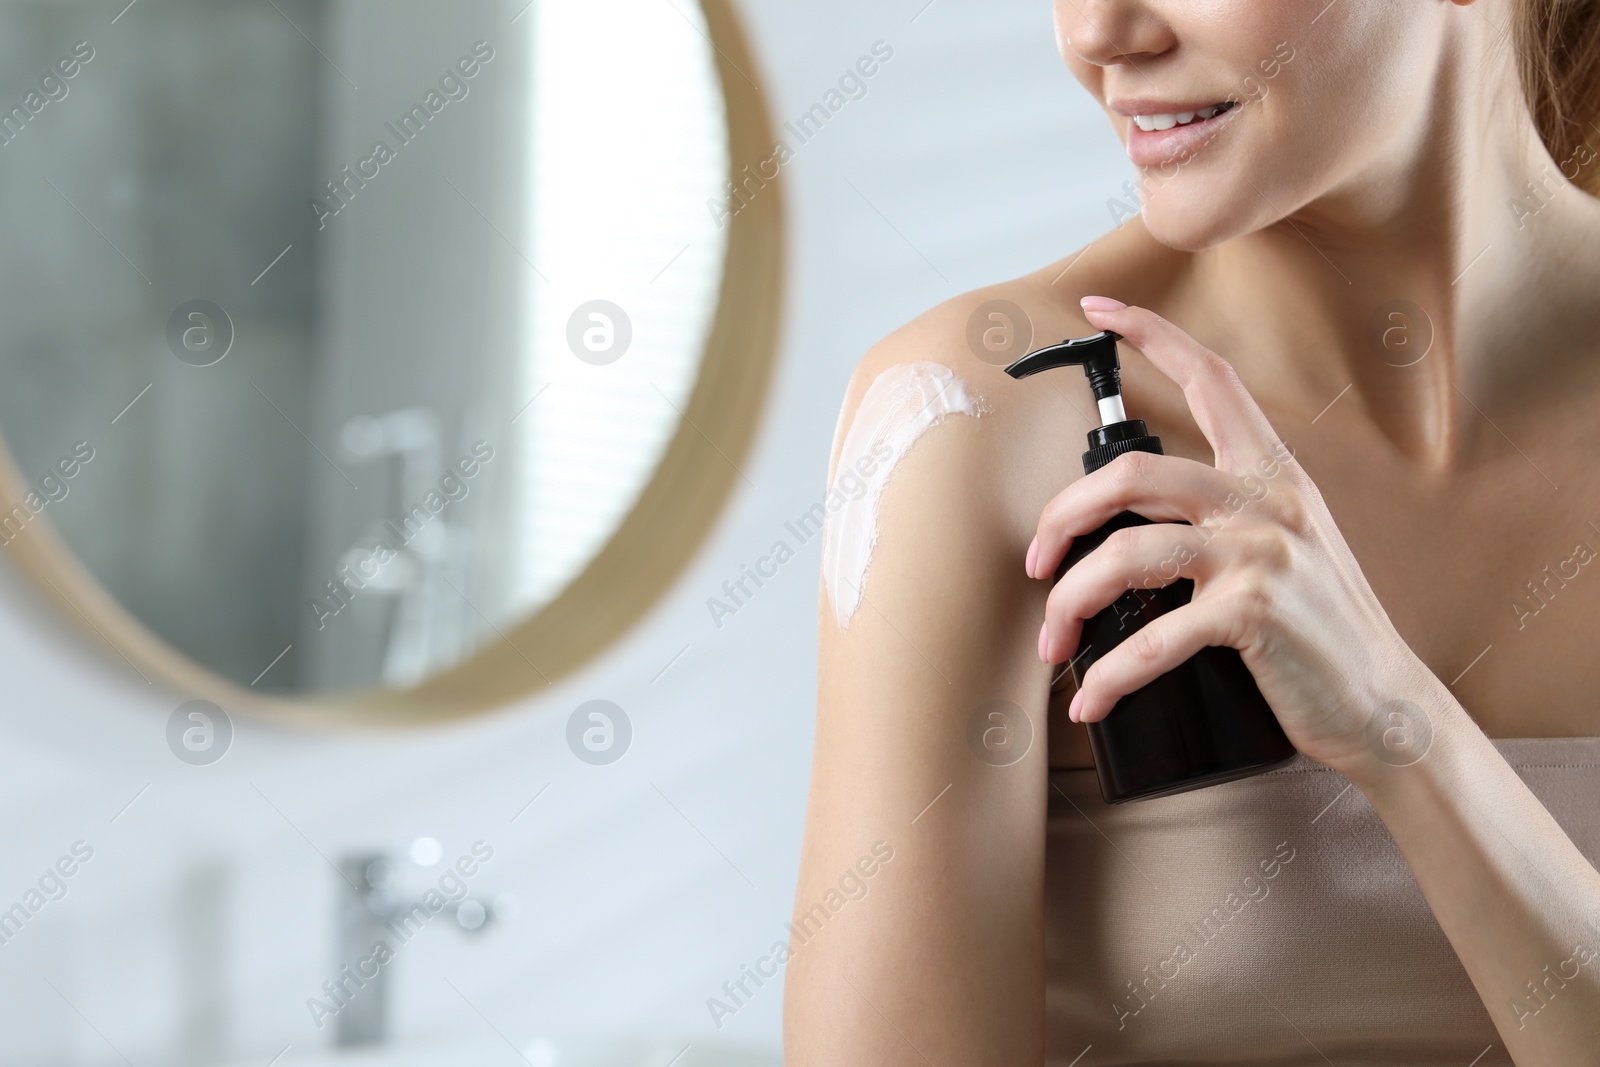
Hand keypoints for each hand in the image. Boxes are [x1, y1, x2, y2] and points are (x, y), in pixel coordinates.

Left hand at [1028, 296, 1434, 771]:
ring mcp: (1263, 555)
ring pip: (1126, 556)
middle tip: (1035, 563)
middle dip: (1060, 518)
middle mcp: (1267, 501)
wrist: (1382, 705)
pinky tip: (1092, 699)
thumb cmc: (1318, 633)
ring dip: (1070, 604)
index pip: (1211, 378)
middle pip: (1130, 474)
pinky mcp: (1257, 614)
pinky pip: (1153, 640)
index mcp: (1271, 474)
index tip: (1099, 309)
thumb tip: (1123, 524)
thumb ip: (1222, 517)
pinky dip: (1109, 676)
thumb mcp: (1282, 549)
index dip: (1153, 334)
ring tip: (1053, 643)